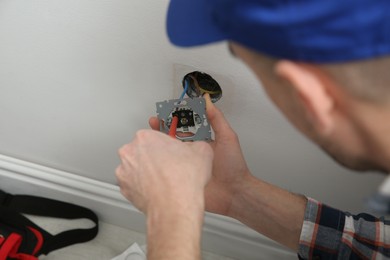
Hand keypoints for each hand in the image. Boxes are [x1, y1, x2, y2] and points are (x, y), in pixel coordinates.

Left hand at [115, 129, 212, 214]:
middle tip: (169, 165)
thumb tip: (196, 148)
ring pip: (136, 167)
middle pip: (143, 150)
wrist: (175, 206)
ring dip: (147, 171)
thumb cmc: (183, 181)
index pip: (155, 136)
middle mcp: (130, 151)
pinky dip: (142, 186)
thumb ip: (195, 144)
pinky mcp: (124, 188)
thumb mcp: (202, 150)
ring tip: (164, 179)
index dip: (166, 144)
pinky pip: (133, 184)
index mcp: (145, 137)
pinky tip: (157, 189)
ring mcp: (124, 171)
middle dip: (155, 156)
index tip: (171, 150)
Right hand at [149, 94, 250, 215]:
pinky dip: (158, 161)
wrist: (233, 194)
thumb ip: (216, 118)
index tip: (168, 110)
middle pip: (172, 137)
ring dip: (157, 143)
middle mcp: (190, 152)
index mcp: (200, 141)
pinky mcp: (179, 177)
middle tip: (154, 121)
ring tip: (150, 136)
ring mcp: (183, 165)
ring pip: (166, 151)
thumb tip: (207, 100)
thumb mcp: (227, 137)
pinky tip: (152, 155)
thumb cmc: (233, 167)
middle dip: (161, 128)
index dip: (176, 118)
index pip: (184, 126)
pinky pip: (166, 167)